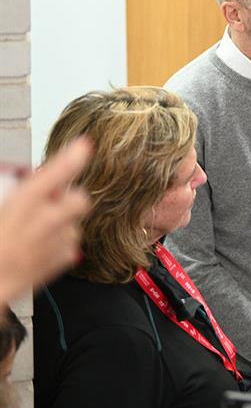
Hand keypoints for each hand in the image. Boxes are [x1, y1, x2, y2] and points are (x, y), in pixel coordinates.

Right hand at [0, 137, 91, 304]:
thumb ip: (10, 191)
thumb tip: (24, 178)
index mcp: (23, 204)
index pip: (56, 172)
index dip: (72, 157)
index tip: (84, 146)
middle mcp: (45, 221)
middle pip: (79, 199)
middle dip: (68, 199)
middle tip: (48, 203)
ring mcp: (56, 242)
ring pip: (75, 223)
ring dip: (61, 225)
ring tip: (34, 233)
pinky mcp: (61, 261)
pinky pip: (71, 246)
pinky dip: (59, 245)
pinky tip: (37, 250)